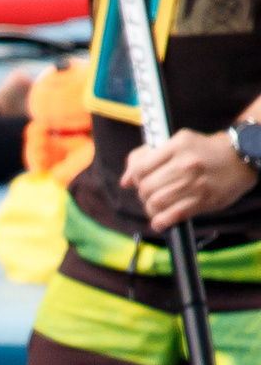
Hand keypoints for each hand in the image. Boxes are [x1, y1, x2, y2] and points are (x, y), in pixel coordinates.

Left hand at [122, 126, 253, 227]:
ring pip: (156, 203)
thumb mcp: (177, 142)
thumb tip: (124, 181)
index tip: (137, 181)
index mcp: (177, 145)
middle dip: (143, 194)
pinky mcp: (203, 200)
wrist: (240, 158)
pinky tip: (161, 220)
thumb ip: (147, 157)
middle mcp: (185, 163)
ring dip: (151, 208)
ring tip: (156, 206)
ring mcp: (195, 183)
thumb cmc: (204, 151)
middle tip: (150, 193)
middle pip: (146, 187)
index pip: (140, 167)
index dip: (133, 178)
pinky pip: (172, 216)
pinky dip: (161, 221)